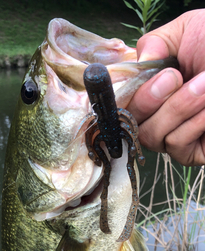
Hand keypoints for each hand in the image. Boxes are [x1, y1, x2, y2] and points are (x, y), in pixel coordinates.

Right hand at [128, 9, 204, 165]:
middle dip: (149, 100)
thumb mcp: (185, 31)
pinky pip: (177, 145)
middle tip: (175, 77)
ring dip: (178, 108)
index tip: (137, 78)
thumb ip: (152, 45)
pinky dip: (193, 124)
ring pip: (153, 135)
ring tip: (204, 84)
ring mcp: (172, 136)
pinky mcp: (191, 153)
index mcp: (150, 88)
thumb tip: (137, 68)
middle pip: (131, 123)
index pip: (120, 103)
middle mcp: (156, 116)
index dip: (121, 96)